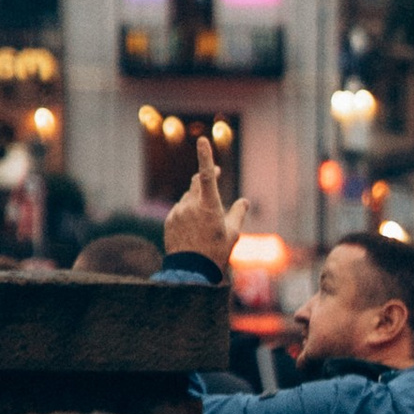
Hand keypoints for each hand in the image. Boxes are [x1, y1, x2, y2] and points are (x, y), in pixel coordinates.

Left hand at [164, 136, 251, 268]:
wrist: (190, 273)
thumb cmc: (216, 253)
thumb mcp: (233, 234)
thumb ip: (238, 213)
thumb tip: (244, 201)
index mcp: (209, 207)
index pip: (206, 176)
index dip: (205, 157)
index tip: (203, 141)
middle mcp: (190, 206)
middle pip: (196, 183)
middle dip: (205, 178)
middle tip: (215, 174)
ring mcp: (177, 213)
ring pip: (188, 198)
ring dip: (196, 201)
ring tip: (205, 220)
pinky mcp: (169, 221)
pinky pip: (179, 210)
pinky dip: (187, 212)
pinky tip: (193, 228)